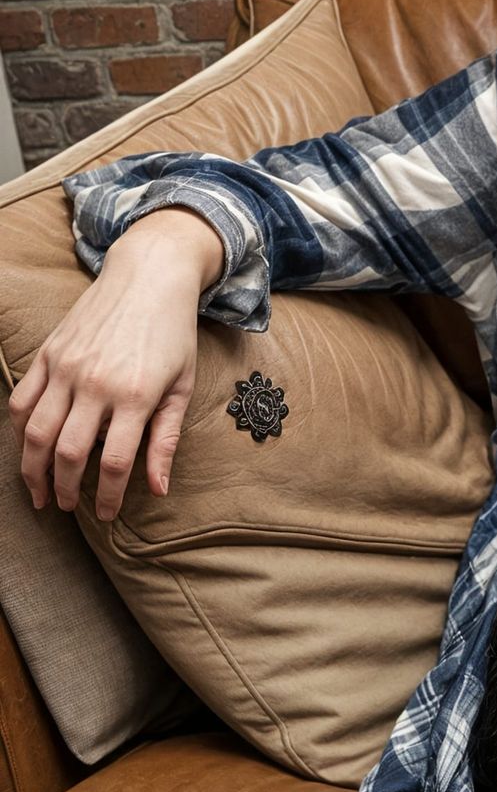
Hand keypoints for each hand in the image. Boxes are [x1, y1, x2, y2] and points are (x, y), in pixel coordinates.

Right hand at [8, 214, 215, 519]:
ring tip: (38, 490)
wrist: (150, 276)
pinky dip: (19, 429)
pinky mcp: (49, 353)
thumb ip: (166, 439)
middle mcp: (95, 384)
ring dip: (32, 468)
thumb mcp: (181, 386)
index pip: (112, 463)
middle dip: (62, 488)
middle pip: (65, 452)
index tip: (104, 515)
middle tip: (65, 507)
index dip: (105, 497)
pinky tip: (27, 448)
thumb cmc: (173, 334)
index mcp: (134, 396)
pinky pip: (22, 399)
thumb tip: (158, 488)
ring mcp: (66, 367)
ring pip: (35, 431)